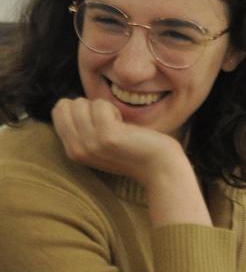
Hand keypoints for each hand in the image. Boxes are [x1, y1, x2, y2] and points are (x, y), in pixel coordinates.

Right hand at [52, 97, 211, 226]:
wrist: (160, 168)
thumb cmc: (135, 150)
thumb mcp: (100, 143)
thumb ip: (83, 128)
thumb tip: (67, 103)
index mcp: (72, 150)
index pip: (58, 111)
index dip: (81, 108)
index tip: (101, 122)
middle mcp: (76, 149)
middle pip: (66, 105)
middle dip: (89, 106)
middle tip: (111, 123)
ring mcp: (90, 144)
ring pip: (81, 103)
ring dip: (104, 108)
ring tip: (119, 126)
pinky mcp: (107, 137)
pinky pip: (100, 105)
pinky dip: (115, 109)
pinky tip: (126, 127)